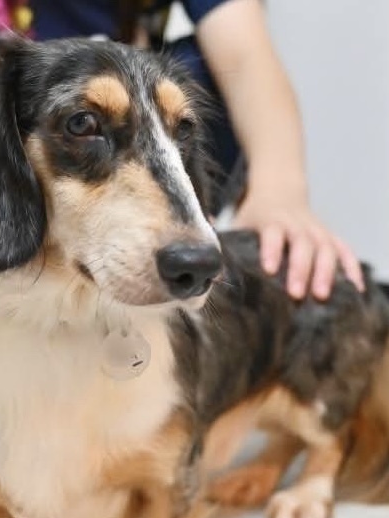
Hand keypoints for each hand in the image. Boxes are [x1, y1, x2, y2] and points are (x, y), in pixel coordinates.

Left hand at [233, 185, 363, 299]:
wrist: (280, 189)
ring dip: (327, 271)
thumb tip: (196, 253)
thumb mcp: (237, 220)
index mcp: (270, 221)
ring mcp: (316, 229)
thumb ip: (222, 237)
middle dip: (301, 269)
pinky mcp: (329, 235)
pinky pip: (344, 250)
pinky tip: (355, 288)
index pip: (272, 234)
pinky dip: (351, 267)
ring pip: (326, 248)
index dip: (272, 250)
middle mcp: (296, 224)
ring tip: (323, 295)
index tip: (269, 270)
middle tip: (298, 294)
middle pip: (302, 244)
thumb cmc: (255, 214)